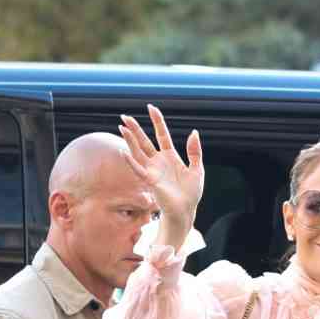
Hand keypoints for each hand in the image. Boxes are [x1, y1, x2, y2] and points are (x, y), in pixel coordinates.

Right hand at [118, 105, 204, 228]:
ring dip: (130, 140)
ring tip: (121, 126)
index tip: (151, 107)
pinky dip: (131, 161)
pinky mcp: (150, 181)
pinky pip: (138, 169)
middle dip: (135, 128)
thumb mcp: (197, 169)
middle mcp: (159, 161)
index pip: (161, 134)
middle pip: (144, 141)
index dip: (157, 121)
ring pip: (138, 152)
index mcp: (170, 156)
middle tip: (125, 116)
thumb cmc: (191, 193)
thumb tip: (193, 132)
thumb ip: (195, 151)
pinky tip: (123, 151)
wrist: (186, 211)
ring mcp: (153, 170)